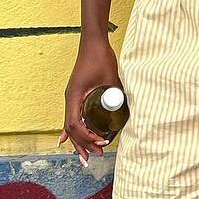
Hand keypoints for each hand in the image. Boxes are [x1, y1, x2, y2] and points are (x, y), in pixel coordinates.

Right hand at [60, 38, 121, 164]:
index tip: (101, 141)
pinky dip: (72, 130)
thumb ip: (118, 94)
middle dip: (83, 144)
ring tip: (87, 154)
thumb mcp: (112, 78)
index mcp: (74, 96)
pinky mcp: (76, 95)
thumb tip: (130, 112)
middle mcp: (70, 99)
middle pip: (71, 129)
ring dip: (78, 140)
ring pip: (70, 125)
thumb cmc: (101, 58)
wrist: (93, 43)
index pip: (75, 124)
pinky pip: (72, 117)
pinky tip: (68, 139)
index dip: (86, 137)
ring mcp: (71, 97)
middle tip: (97, 155)